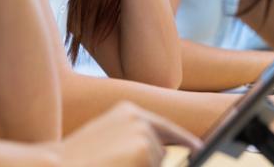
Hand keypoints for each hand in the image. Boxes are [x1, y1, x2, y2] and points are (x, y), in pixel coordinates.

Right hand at [47, 102, 200, 166]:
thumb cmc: (75, 161)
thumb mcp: (105, 141)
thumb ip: (133, 143)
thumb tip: (159, 153)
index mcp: (128, 112)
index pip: (167, 129)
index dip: (186, 143)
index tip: (198, 150)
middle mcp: (139, 118)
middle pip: (163, 153)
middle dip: (152, 165)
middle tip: (117, 162)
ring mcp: (143, 134)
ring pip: (158, 164)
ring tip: (110, 166)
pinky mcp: (145, 152)